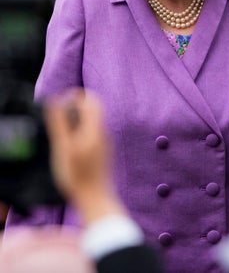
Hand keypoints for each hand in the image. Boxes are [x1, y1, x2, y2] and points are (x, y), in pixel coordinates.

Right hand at [44, 90, 126, 224]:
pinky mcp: (103, 151)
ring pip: (92, 121)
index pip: (92, 99)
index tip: (60, 103)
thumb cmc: (77, 175)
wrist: (96, 199)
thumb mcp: (63, 148)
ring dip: (77, 122)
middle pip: (92, 109)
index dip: (76, 96)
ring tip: (63, 137)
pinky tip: (70, 149)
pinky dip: (81, 133)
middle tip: (58, 120)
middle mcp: (104, 132)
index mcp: (96, 128)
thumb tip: (56, 101)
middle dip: (75, 108)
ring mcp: (105, 142)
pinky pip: (92, 133)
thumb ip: (60, 123)